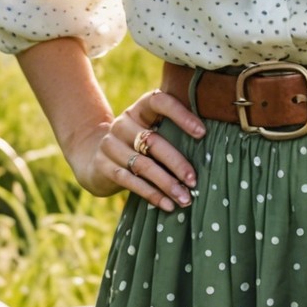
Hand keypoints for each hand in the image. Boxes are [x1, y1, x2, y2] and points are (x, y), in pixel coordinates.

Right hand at [67, 87, 205, 211]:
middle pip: (153, 141)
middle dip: (177, 163)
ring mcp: (111, 145)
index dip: (181, 115)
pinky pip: (131, 181)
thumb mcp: (149, 130)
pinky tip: (167, 205)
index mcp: (140, 108)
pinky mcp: (104, 166)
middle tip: (195, 181)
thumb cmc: (137, 143)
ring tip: (185, 198)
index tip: (202, 133)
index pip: (160, 101)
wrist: (93, 156)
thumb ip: (171, 132)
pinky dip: (152, 194)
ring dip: (167, 184)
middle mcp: (123, 123)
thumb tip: (212, 147)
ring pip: (143, 165)